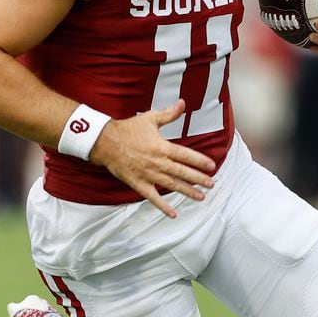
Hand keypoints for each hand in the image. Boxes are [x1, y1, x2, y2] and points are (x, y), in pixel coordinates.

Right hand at [91, 101, 215, 217]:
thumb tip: (183, 103)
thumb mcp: (150, 118)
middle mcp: (158, 162)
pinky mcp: (138, 183)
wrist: (105, 142)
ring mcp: (148, 174)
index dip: (200, 161)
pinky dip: (163, 206)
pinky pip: (152, 197)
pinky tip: (173, 213)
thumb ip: (169, 114)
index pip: (186, 156)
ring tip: (201, 196)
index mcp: (162, 147)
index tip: (211, 166)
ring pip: (172, 185)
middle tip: (211, 184)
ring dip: (187, 191)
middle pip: (182, 172)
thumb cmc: (128, 129)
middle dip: (198, 179)